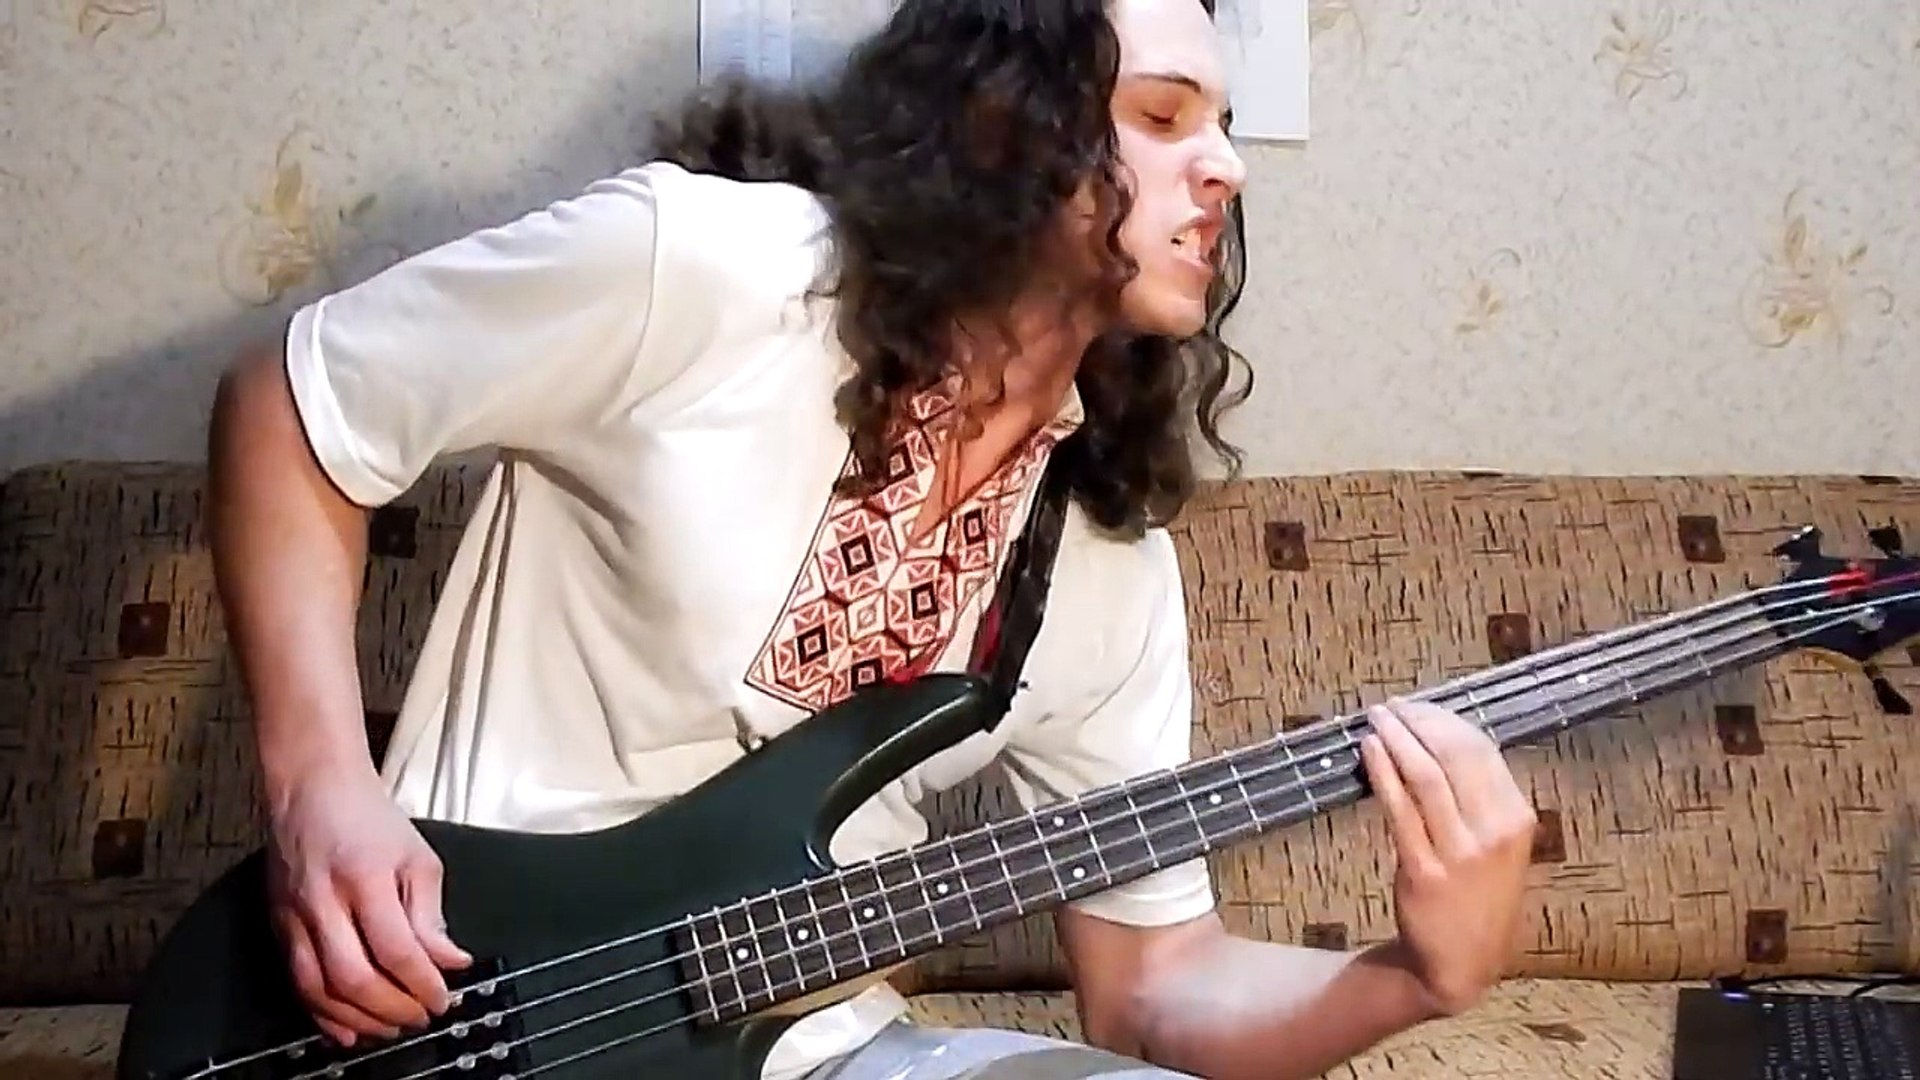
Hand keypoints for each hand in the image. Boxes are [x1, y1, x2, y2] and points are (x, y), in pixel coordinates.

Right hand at [266, 767, 472, 1045]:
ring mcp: (294, 916)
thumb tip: (451, 961)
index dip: (423, 983)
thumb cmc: (369, 818)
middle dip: (393, 1008)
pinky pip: (297, 983)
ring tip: (392, 1028)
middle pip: (355, 977)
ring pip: (319, 988)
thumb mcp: (417, 857)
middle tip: (421, 1017)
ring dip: (360, 1018)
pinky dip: (322, 1013)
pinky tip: (348, 1029)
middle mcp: (323, 901)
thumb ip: (431, 914)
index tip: (444, 999)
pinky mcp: (277, 925)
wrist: (312, 788)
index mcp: (365, 877)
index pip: (396, 948)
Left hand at [1358, 698, 1535, 1015]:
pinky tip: (1370, 750)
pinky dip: (1384, 772)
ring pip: (1427, 776)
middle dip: (1420, 721)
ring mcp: (1460, 854)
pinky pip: (1401, 810)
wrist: (1461, 962)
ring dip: (1398, 738)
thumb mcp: (1499, 846)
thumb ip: (1481, 798)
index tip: (1420, 706)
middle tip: (1393, 705)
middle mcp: (1495, 833)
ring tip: (1377, 718)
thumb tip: (1442, 737)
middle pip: (1455, 756)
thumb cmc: (1476, 896)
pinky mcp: (1424, 872)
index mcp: (1517, 820)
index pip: (1482, 751)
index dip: (1447, 721)